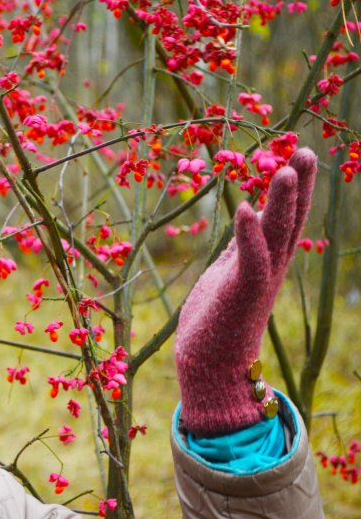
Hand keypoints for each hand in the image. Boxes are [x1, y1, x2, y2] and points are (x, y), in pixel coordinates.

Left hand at [174, 148, 316, 436]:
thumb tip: (247, 222)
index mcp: (263, 261)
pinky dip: (248, 234)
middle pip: (289, 220)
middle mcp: (267, 268)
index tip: (297, 156)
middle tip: (307, 149)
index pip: (283, 219)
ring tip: (288, 167)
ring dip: (282, 202)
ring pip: (276, 235)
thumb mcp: (226, 274)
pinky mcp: (241, 294)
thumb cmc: (215, 323)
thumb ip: (240, 249)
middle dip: (298, 186)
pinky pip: (249, 260)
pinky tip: (247, 207)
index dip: (291, 189)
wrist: (210, 368)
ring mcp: (257, 280)